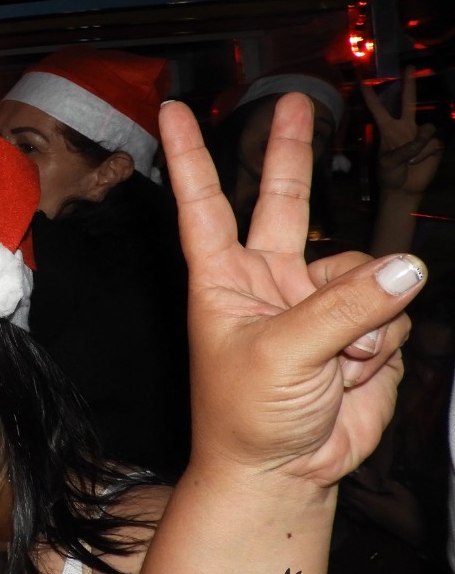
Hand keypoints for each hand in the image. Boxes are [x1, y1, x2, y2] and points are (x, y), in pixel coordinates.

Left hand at [162, 94, 425, 488]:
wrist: (282, 471)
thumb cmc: (247, 417)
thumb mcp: (282, 355)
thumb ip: (343, 308)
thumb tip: (402, 269)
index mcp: (224, 279)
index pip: (203, 203)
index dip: (190, 156)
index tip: (171, 112)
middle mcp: (267, 280)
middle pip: (283, 202)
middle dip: (291, 153)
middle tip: (295, 102)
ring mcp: (315, 302)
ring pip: (363, 273)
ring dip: (364, 315)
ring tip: (339, 360)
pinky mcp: (357, 330)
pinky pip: (389, 313)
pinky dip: (381, 343)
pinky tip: (353, 372)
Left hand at [362, 68, 443, 197]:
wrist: (405, 188)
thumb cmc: (389, 174)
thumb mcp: (388, 163)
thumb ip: (403, 149)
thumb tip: (420, 140)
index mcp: (388, 130)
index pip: (378, 110)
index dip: (371, 97)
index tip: (363, 82)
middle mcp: (404, 127)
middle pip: (408, 102)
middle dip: (409, 84)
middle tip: (409, 66)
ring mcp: (420, 134)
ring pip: (426, 129)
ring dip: (420, 145)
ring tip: (411, 159)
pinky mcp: (434, 143)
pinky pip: (433, 143)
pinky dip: (426, 154)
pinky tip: (420, 161)